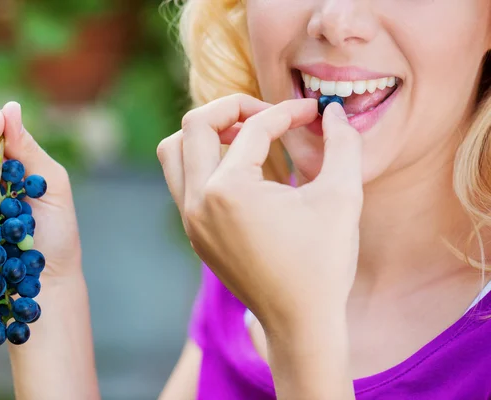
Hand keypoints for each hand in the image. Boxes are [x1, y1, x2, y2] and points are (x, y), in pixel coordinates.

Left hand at [157, 93, 362, 331]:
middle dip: (232, 108)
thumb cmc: (323, 263)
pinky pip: (182, 182)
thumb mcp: (342, 197)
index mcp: (228, 191)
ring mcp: (190, 221)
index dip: (287, 111)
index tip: (312, 113)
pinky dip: (203, 163)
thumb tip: (332, 111)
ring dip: (205, 135)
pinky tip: (240, 170)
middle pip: (193, 126)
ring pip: (174, 153)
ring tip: (243, 136)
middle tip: (266, 115)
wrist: (300, 323)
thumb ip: (342, 144)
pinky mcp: (194, 235)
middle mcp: (197, 202)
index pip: (253, 128)